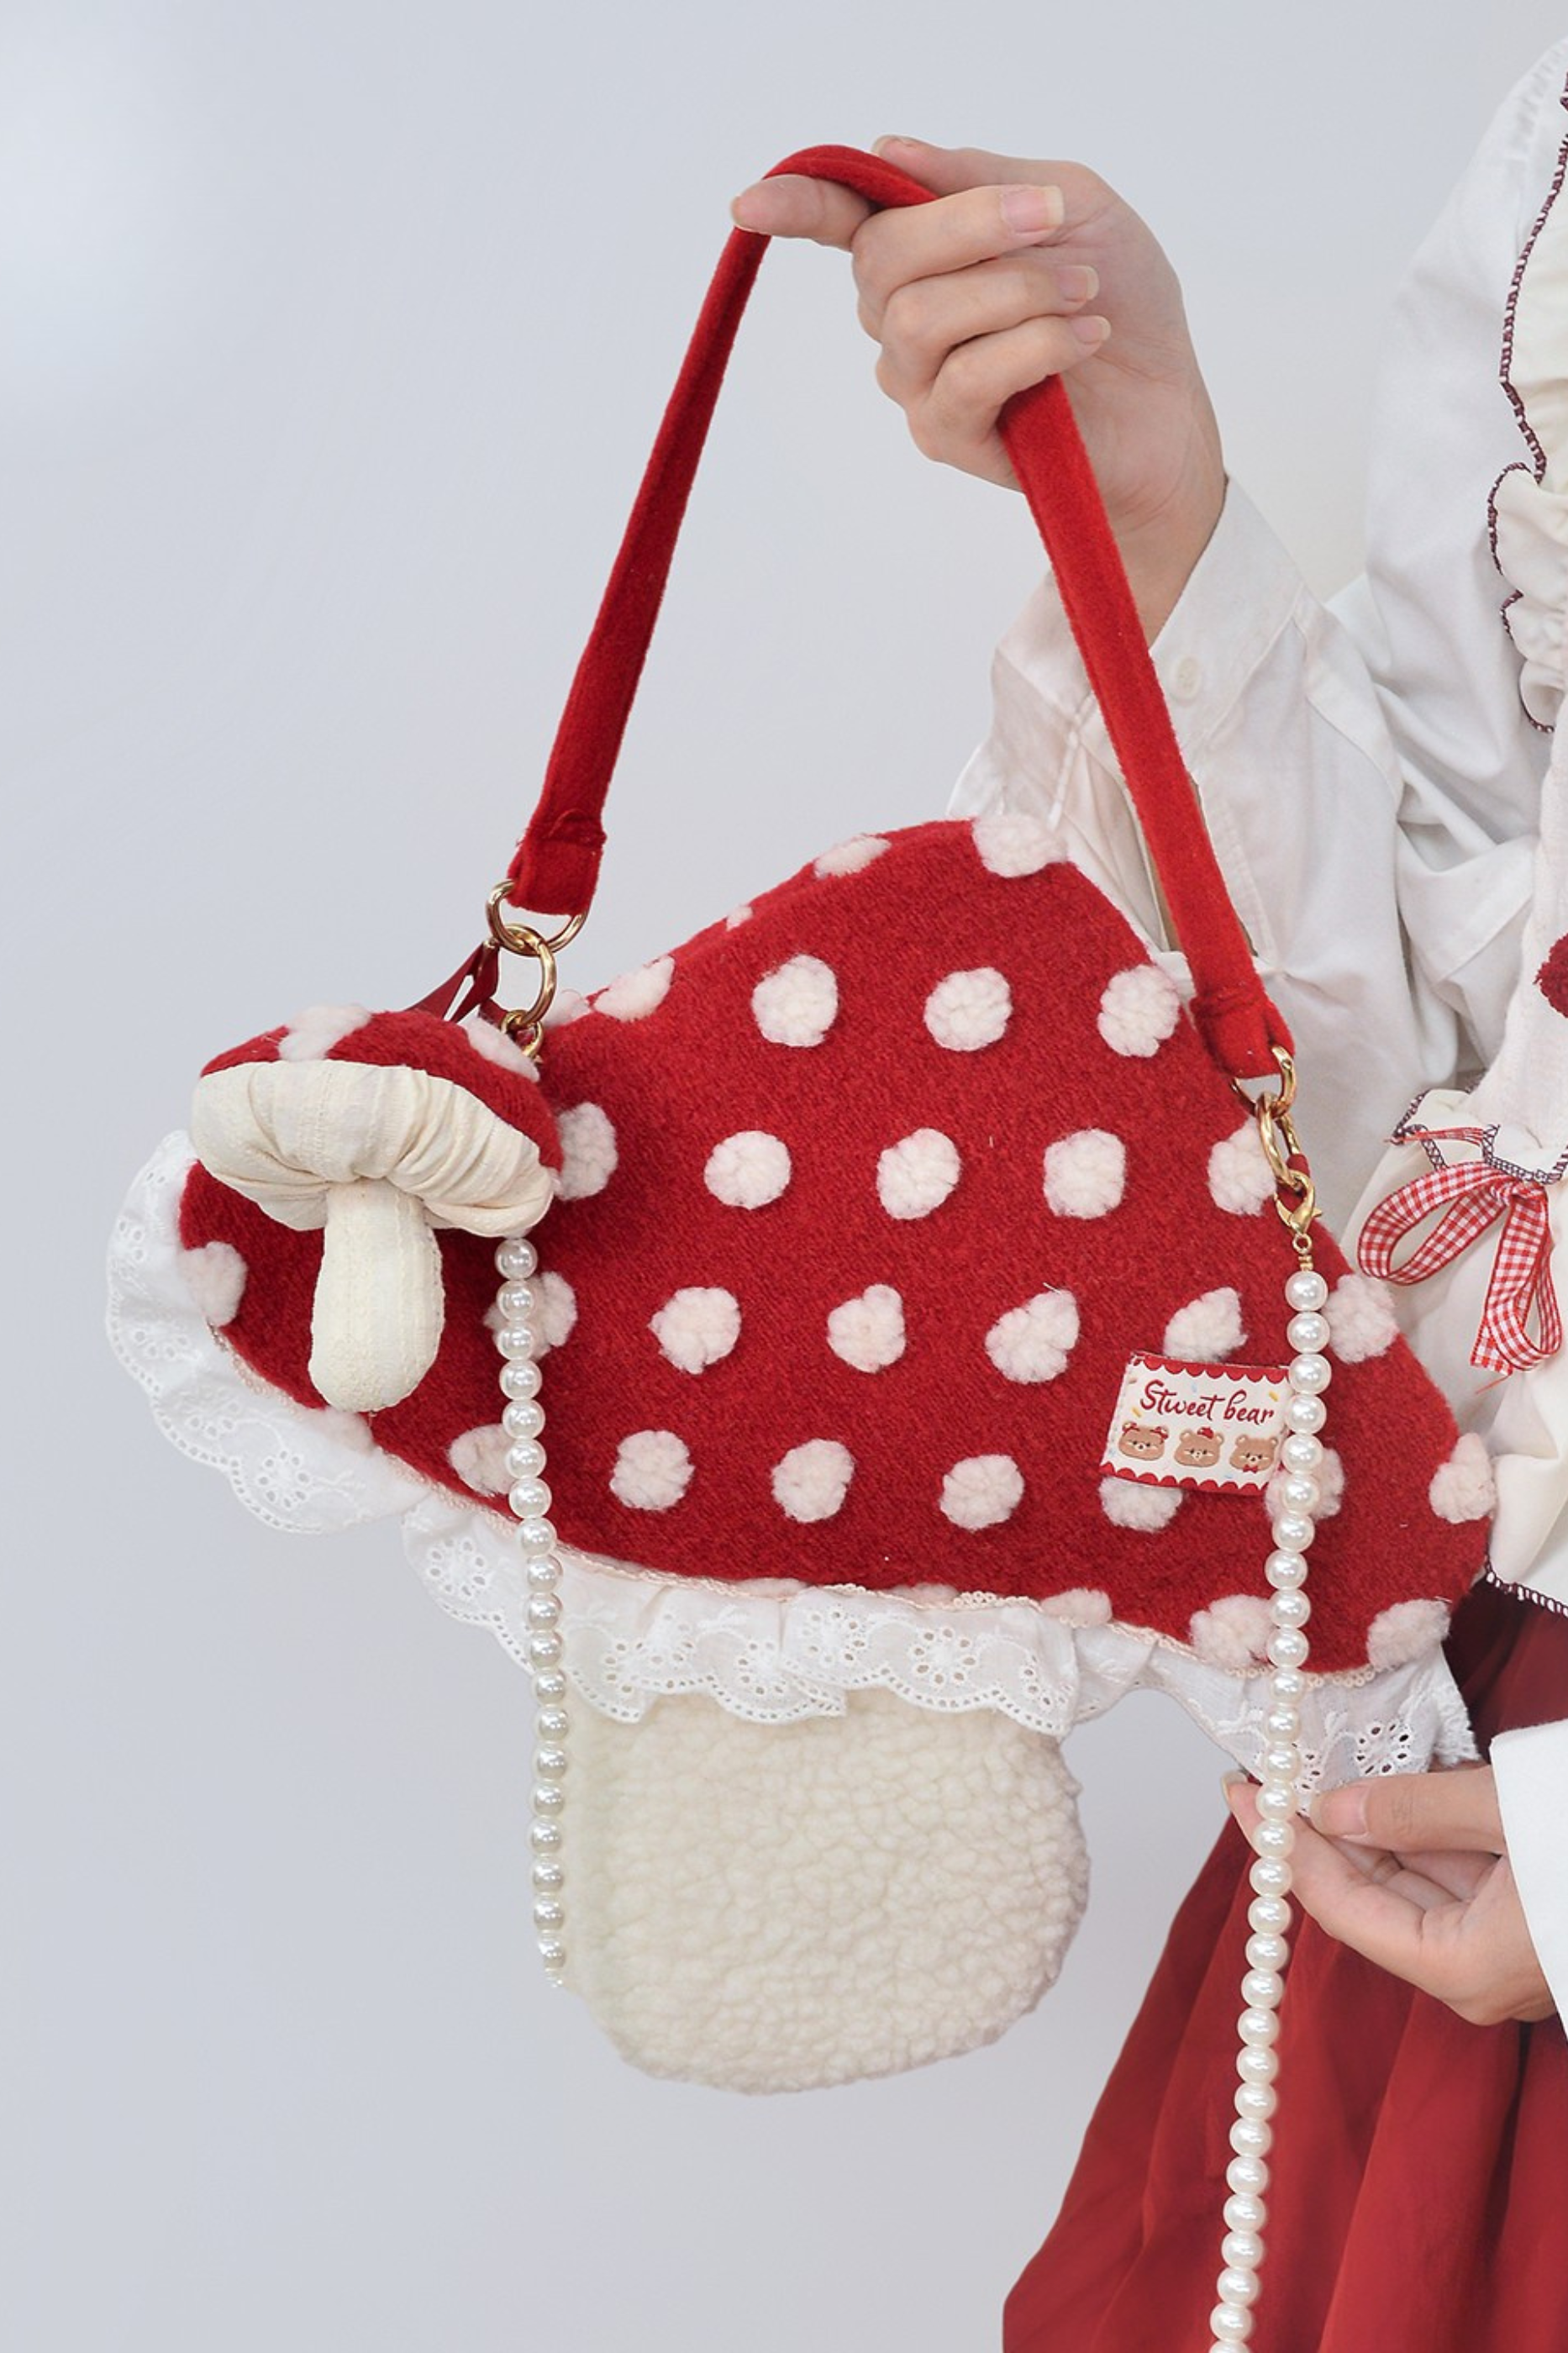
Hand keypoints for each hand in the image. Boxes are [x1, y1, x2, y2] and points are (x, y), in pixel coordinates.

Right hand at [730, 137, 1225, 637]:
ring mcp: (917, 382)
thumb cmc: (1120, 301)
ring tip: (1085, 293)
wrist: (1165, 408)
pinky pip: (966, 377)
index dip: (795, 205)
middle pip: (883, 255)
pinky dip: (1036, 344)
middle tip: (1053, 220)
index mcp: (923, 252)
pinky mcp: (947, 437)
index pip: (842, 220)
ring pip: (920, 317)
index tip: (749, 202)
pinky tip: (1083, 337)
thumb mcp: (1071, 204)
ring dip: (1018, 290)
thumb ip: (981, 177)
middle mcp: (901, 318)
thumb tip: (891, 152)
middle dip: (970, 224)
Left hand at [1227, 1766, 1554, 2025]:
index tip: (1246, 1797)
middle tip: (1279, 1775)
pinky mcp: (1530, 1925)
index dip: (1287, 1848)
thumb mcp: (1505, 1809)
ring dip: (1375, 1826)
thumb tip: (1333, 1812)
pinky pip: (1458, 1879)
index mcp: (1463, 1968)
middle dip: (1324, 1831)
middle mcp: (1480, 1975)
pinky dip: (1424, 1833)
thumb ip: (1413, 1811)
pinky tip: (1399, 1788)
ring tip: (1330, 1766)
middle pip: (1374, 1897)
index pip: (1341, 1906)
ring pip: (1417, 1882)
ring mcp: (1508, 1951)